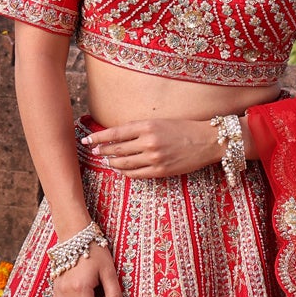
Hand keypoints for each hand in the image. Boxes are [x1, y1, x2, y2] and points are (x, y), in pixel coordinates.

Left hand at [90, 118, 221, 177]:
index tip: (88, 140)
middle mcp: (149, 141)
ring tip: (106, 161)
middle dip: (103, 151)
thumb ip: (141, 128)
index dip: (99, 137)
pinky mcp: (161, 171)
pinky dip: (126, 172)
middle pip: (117, 148)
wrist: (208, 141)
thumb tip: (120, 135)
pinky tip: (121, 170)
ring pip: (125, 163)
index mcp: (148, 125)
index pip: (116, 132)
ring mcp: (154, 158)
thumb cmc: (185, 129)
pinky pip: (136, 174)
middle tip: (94, 152)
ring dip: (112, 162)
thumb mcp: (161, 122)